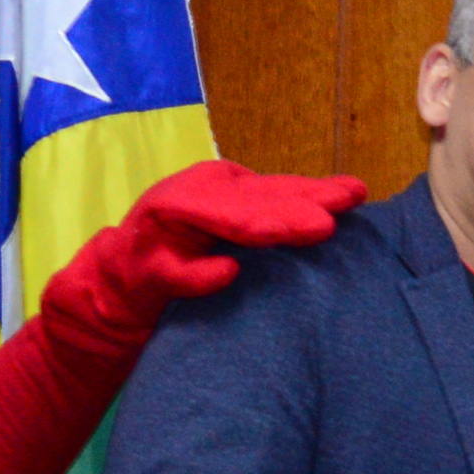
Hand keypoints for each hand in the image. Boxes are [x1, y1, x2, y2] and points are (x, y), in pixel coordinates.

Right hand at [45, 161, 368, 349]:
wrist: (116, 285)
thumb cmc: (185, 255)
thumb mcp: (231, 232)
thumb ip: (271, 220)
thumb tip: (334, 213)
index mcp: (217, 187)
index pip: (273, 187)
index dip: (314, 190)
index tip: (357, 194)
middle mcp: (192, 196)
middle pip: (251, 200)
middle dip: (296, 205)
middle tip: (336, 215)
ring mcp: (164, 229)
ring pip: (215, 221)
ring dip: (260, 226)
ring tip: (305, 230)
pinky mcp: (143, 266)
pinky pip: (172, 272)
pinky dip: (198, 274)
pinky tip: (227, 273)